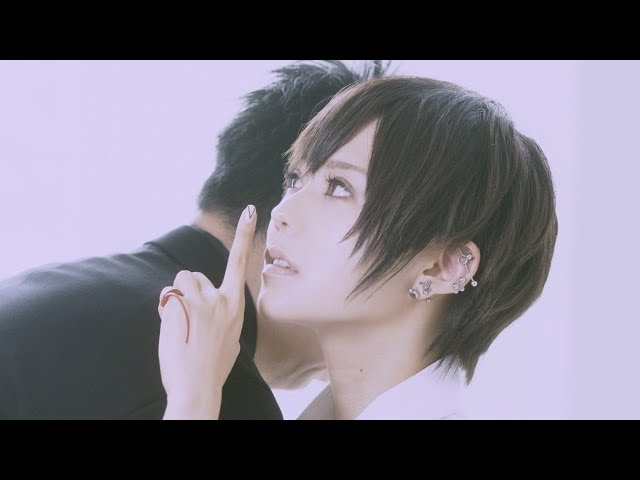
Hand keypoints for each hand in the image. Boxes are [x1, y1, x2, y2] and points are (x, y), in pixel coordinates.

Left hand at [158, 205, 256, 418]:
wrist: (197, 387)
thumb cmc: (213, 367)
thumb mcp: (232, 341)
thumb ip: (227, 319)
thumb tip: (220, 314)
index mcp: (236, 306)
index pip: (241, 263)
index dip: (245, 235)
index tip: (251, 211)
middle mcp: (221, 299)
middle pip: (196, 275)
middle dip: (188, 291)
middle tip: (189, 320)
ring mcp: (201, 301)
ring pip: (180, 281)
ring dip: (176, 297)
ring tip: (181, 324)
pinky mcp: (180, 306)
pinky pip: (167, 296)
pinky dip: (166, 308)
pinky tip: (173, 329)